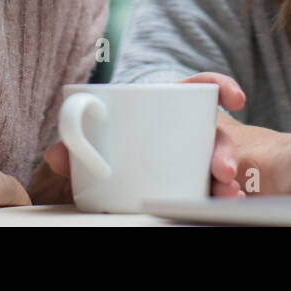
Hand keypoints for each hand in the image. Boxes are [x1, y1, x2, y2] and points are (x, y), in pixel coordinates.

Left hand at [39, 72, 246, 202]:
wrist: (102, 172)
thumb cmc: (102, 142)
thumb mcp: (88, 138)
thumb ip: (72, 143)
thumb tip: (57, 155)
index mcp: (164, 106)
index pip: (197, 87)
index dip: (218, 85)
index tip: (234, 98)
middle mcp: (185, 130)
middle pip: (214, 132)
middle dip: (223, 149)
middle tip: (222, 170)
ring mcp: (192, 158)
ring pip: (218, 164)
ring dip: (226, 180)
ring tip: (227, 193)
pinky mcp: (192, 183)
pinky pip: (212, 189)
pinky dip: (220, 197)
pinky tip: (224, 205)